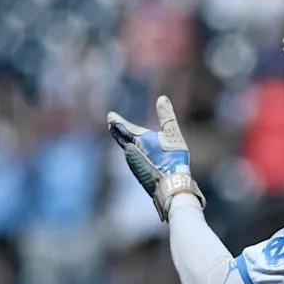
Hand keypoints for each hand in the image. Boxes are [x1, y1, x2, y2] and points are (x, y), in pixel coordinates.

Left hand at [107, 95, 205, 221]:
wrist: (171, 185)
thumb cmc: (173, 158)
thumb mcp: (173, 134)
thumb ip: (166, 116)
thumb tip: (161, 98)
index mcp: (138, 139)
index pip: (124, 127)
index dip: (117, 121)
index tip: (110, 116)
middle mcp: (132, 152)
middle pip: (121, 139)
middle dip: (116, 131)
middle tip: (111, 125)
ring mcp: (134, 164)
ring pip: (127, 150)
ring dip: (124, 142)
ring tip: (122, 138)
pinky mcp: (139, 174)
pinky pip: (133, 160)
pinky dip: (132, 154)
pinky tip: (136, 157)